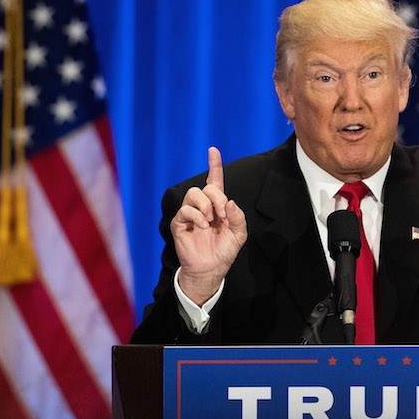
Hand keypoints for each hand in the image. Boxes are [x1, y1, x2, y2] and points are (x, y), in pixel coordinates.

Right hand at [171, 147, 247, 304]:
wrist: (211, 269)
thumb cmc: (224, 250)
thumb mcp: (238, 234)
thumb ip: (238, 217)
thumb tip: (229, 202)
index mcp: (218, 206)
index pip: (214, 181)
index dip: (214, 165)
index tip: (213, 150)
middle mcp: (203, 206)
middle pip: (206, 188)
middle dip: (217, 198)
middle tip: (222, 215)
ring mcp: (190, 214)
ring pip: (193, 194)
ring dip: (206, 206)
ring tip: (211, 221)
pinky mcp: (179, 223)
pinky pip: (185, 210)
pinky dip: (197, 216)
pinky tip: (203, 226)